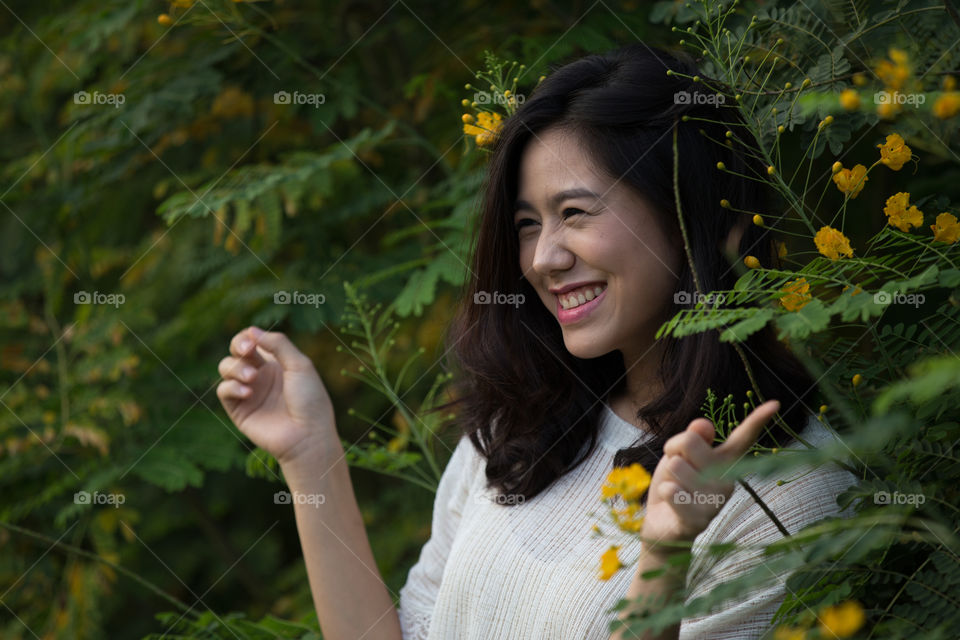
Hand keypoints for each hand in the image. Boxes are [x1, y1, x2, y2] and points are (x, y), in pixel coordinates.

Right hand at [216, 326, 336, 466]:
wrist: (307, 434)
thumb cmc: (309, 399)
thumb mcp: (300, 365)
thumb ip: (278, 344)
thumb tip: (252, 331)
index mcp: (276, 363)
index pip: (253, 341)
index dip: (248, 336)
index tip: (253, 340)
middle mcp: (260, 375)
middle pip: (236, 351)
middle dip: (238, 345)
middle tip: (247, 351)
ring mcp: (248, 392)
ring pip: (226, 368)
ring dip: (236, 368)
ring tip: (252, 378)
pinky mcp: (239, 410)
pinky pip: (223, 390)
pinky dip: (231, 387)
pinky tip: (248, 392)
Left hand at [639, 399, 780, 557]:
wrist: (660, 524)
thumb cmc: (674, 483)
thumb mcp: (679, 454)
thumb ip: (692, 438)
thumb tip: (704, 424)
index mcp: (726, 461)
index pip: (743, 437)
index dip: (758, 419)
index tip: (776, 403)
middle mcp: (728, 481)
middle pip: (690, 440)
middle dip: (672, 449)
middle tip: (675, 468)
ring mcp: (716, 502)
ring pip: (678, 466)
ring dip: (667, 474)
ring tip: (674, 488)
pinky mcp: (699, 521)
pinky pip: (672, 491)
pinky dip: (664, 491)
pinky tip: (671, 500)